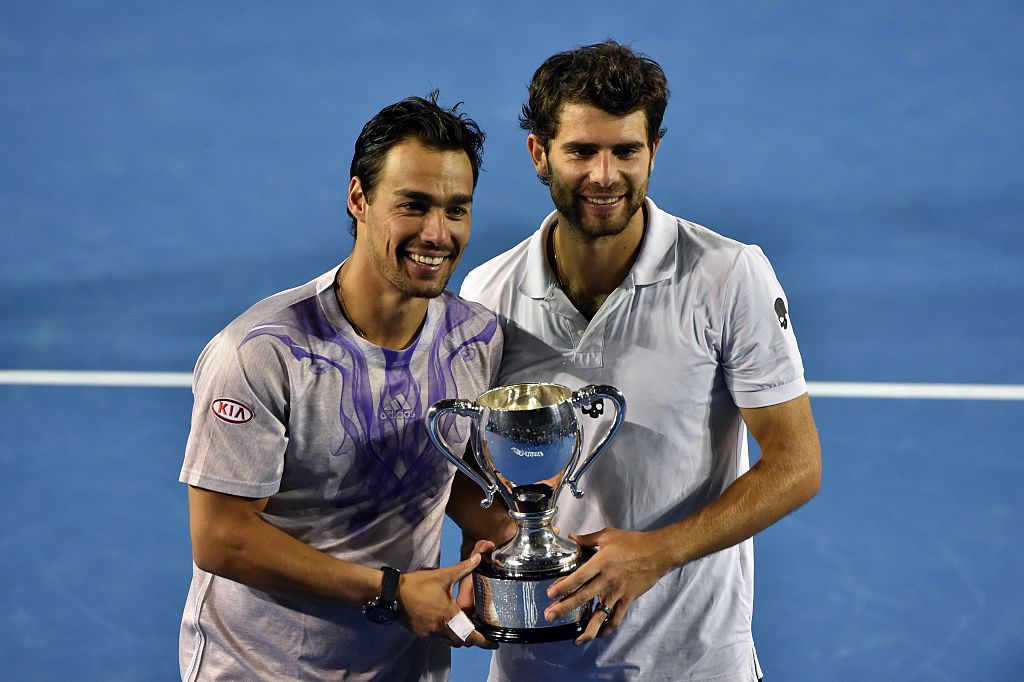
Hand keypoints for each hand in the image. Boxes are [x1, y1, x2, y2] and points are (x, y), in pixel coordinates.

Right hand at [399, 545, 496, 648]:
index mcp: (449, 616)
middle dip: (472, 639)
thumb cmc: (418, 584)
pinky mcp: (420, 633)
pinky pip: (437, 639)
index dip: (484, 641)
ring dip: (458, 637)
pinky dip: (445, 634)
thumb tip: (478, 557)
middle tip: (479, 631)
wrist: (392, 593)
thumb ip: (464, 568)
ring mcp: (429, 633)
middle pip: (462, 642)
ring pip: (450, 642)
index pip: (471, 636)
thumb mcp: (443, 575)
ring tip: (464, 626)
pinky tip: (445, 622)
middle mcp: (441, 629)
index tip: (494, 643)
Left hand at [543, 527, 671, 643]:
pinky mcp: (627, 600)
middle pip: (583, 597)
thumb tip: (571, 537)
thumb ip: (587, 539)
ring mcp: (618, 592)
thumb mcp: (608, 535)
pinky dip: (608, 629)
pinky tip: (598, 636)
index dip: (563, 586)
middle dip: (564, 608)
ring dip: (586, 628)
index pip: (578, 577)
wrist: (657, 553)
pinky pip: (617, 619)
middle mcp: (607, 580)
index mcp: (601, 562)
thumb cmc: (632, 542)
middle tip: (549, 616)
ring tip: (575, 639)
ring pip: (600, 614)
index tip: (549, 594)